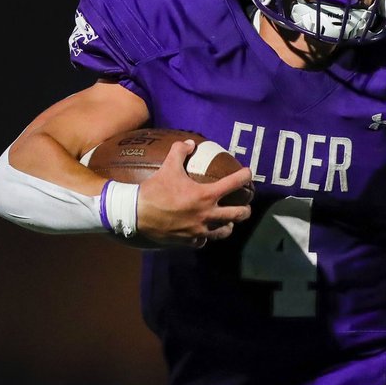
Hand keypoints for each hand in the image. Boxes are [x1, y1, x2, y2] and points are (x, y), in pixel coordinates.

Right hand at [136, 140, 253, 247]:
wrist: (136, 214)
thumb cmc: (155, 190)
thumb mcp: (168, 167)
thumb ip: (180, 152)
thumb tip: (190, 143)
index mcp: (206, 195)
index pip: (234, 184)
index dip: (245, 176)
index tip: (249, 174)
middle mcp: (207, 215)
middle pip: (238, 214)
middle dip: (246, 209)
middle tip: (245, 205)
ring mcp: (199, 231)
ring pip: (224, 232)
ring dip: (229, 225)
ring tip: (228, 221)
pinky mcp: (189, 241)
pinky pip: (204, 241)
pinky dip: (206, 236)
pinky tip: (204, 232)